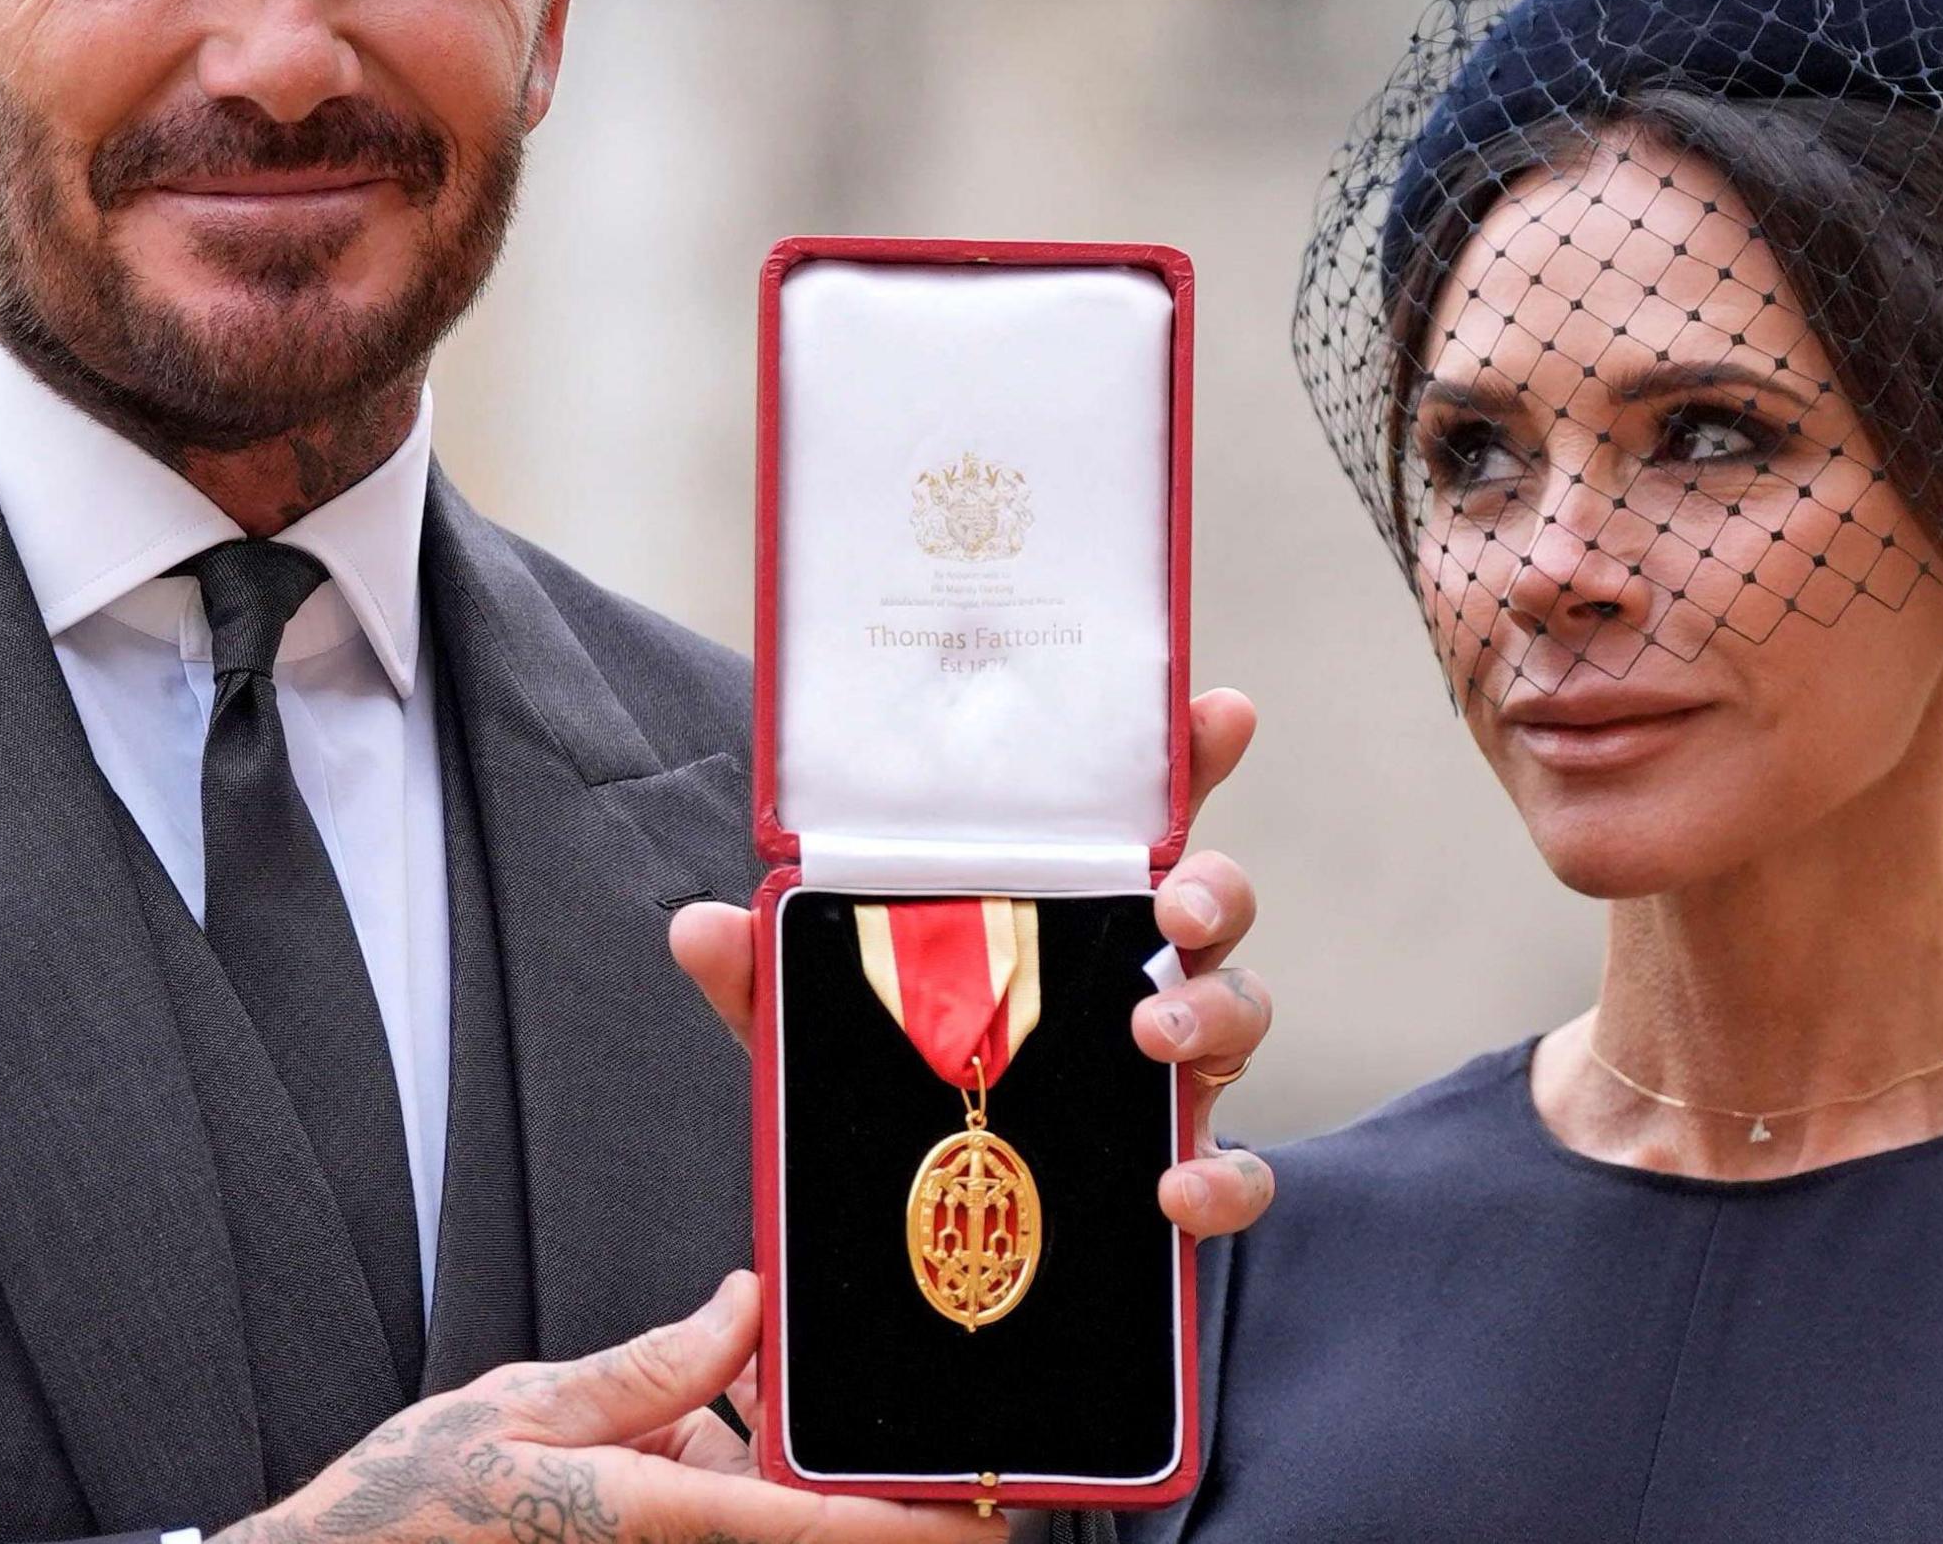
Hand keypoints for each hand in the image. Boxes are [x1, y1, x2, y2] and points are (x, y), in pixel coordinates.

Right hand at [218, 1272, 996, 1543]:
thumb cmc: (418, 1505)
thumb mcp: (534, 1403)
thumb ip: (657, 1365)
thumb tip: (748, 1309)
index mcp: (664, 1518)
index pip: (828, 1528)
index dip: (925, 1526)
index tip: (998, 1509)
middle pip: (812, 1527)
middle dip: (874, 1488)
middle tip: (924, 1428)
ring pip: (766, 1518)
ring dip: (786, 1465)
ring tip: (786, 1386)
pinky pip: (723, 1519)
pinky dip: (736, 1471)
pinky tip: (723, 1408)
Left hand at [668, 689, 1277, 1238]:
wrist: (931, 1230)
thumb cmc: (899, 1086)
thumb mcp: (819, 1025)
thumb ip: (766, 974)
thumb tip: (700, 925)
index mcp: (1063, 912)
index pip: (1136, 816)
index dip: (1187, 757)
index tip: (1219, 712)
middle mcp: (1132, 972)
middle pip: (1213, 899)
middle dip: (1214, 886)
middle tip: (1172, 906)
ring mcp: (1168, 1067)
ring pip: (1241, 1009)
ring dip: (1215, 1011)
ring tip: (1154, 1036)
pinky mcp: (1178, 1160)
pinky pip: (1238, 1169)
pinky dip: (1223, 1178)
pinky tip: (1174, 1187)